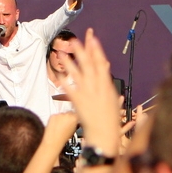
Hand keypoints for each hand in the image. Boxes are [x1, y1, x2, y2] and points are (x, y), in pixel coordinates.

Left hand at [44, 112, 78, 144]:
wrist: (53, 140)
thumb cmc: (63, 138)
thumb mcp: (74, 131)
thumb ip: (76, 123)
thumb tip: (75, 121)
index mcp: (74, 118)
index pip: (77, 114)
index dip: (75, 117)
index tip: (74, 119)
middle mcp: (67, 114)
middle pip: (69, 112)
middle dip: (68, 117)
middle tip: (67, 123)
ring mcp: (59, 114)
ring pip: (62, 114)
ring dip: (62, 118)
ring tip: (60, 126)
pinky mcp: (53, 115)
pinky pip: (55, 115)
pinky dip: (56, 119)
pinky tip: (56, 125)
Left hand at [62, 30, 119, 146]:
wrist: (104, 133)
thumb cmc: (111, 119)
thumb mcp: (113, 99)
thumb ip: (108, 86)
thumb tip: (105, 74)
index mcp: (106, 85)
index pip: (101, 63)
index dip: (97, 50)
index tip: (93, 39)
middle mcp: (96, 87)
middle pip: (88, 65)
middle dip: (81, 51)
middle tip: (75, 40)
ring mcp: (87, 93)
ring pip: (76, 74)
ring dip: (69, 62)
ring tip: (62, 51)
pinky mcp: (78, 101)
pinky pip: (69, 88)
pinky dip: (63, 80)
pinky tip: (58, 73)